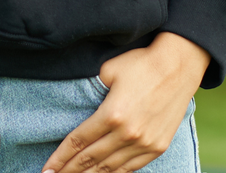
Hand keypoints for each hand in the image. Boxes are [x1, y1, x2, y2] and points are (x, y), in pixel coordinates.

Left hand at [41, 33, 209, 172]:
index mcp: (112, 114)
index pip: (79, 141)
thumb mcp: (108, 70)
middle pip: (91, 159)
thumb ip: (92, 92)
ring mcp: (144, 143)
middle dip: (69, 171)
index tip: (47, 169)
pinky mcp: (157, 147)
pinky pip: (131, 168)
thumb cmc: (140, 63)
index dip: (61, 157)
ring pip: (110, 168)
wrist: (178, 67)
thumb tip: (80, 104)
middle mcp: (127, 134)